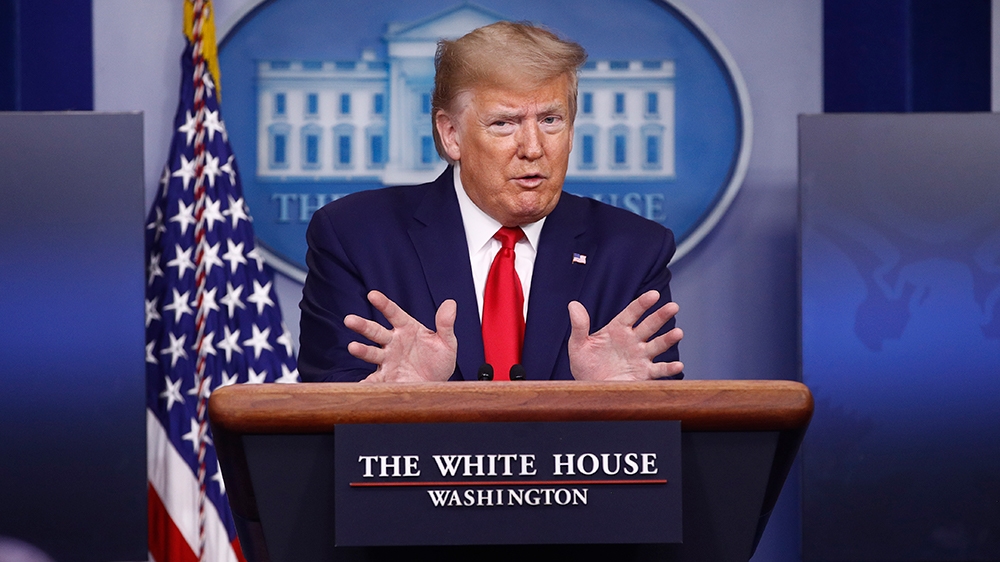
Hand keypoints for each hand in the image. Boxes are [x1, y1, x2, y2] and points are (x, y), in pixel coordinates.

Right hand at [344, 290, 457, 381]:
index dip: (383, 304)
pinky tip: (359, 386)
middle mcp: (393, 342)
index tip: (373, 295)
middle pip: (375, 331)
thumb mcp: (446, 343)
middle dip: (362, 326)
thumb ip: (445, 324)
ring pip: (371, 352)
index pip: (393, 313)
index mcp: (406, 328)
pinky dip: (365, 384)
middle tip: (349, 320)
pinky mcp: (386, 378)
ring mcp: (387, 360)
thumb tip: (451, 304)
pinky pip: (373, 381)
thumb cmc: (439, 361)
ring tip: (352, 347)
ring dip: (361, 350)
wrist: (436, 386)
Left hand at [568, 290, 683, 380]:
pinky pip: (658, 370)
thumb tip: (573, 305)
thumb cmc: (585, 365)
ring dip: (668, 339)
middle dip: (661, 316)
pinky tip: (677, 365)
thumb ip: (579, 326)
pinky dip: (668, 368)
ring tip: (678, 333)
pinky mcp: (644, 374)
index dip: (643, 303)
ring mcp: (640, 357)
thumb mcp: (578, 345)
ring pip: (657, 345)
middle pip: (650, 325)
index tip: (654, 295)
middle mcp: (633, 341)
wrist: (588, 389)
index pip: (632, 312)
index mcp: (618, 329)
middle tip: (673, 306)